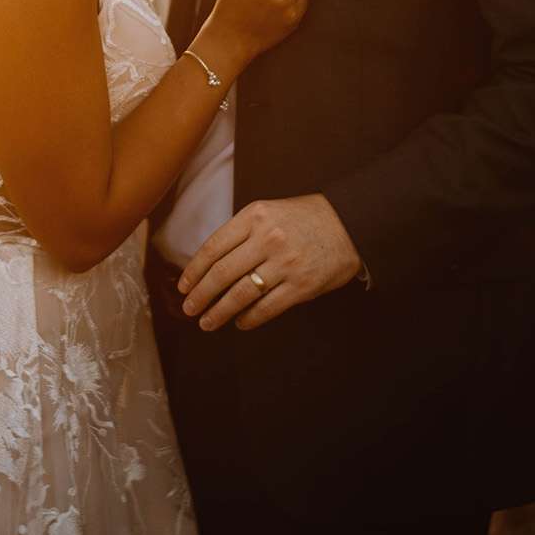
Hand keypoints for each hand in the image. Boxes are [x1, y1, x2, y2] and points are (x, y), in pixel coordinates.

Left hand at [177, 194, 361, 331]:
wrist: (350, 224)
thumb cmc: (305, 218)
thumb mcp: (270, 212)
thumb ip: (242, 232)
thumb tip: (210, 264)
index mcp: (255, 216)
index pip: (213, 247)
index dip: (194, 270)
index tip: (184, 286)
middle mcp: (267, 238)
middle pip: (221, 273)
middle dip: (200, 296)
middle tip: (189, 309)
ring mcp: (285, 263)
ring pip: (240, 294)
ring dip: (219, 312)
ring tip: (208, 322)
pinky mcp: (301, 286)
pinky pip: (266, 308)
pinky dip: (249, 319)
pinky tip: (240, 322)